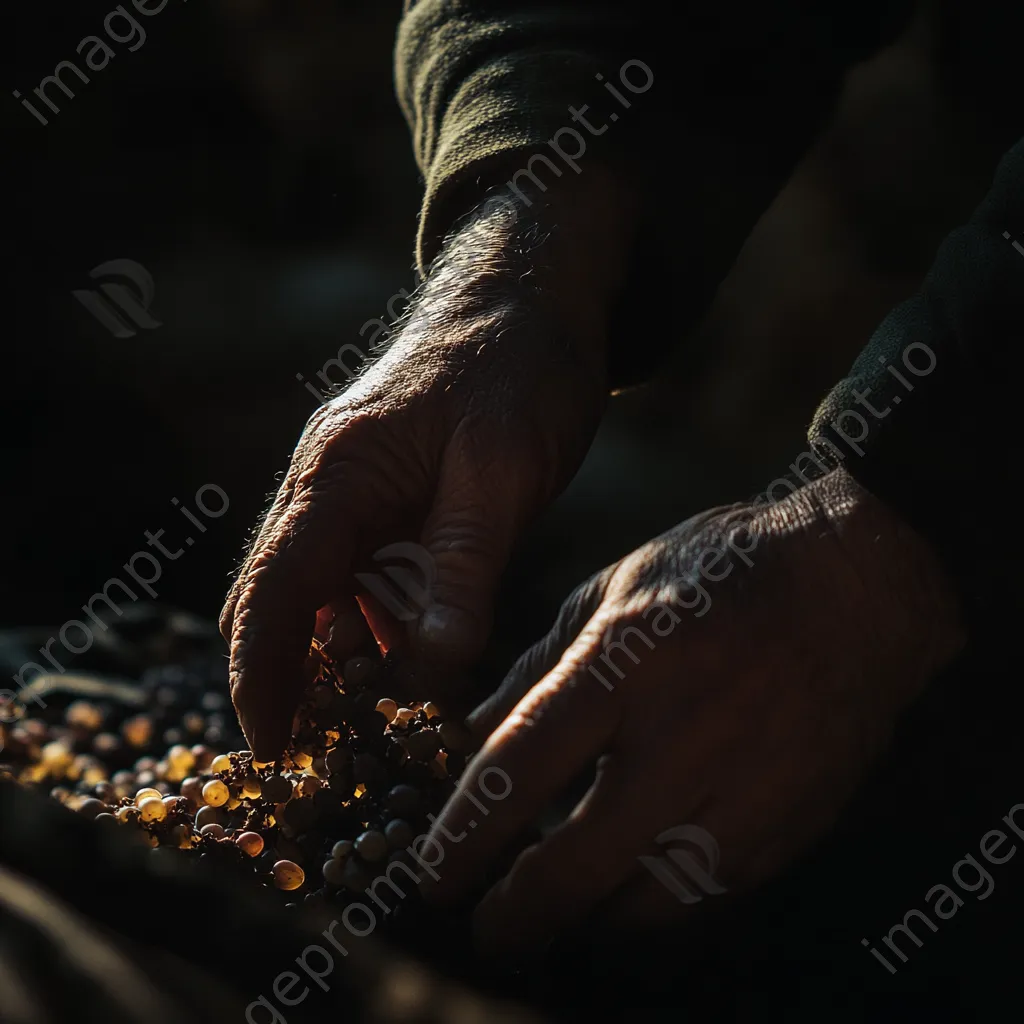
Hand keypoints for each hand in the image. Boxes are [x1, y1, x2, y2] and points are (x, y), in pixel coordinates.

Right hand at [220, 171, 636, 760]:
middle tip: (314, 760)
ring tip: (366, 732)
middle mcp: (330, 486)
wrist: (529, 296)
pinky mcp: (393, 498)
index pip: (274, 589)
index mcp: (337, 474)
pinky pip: (367, 577)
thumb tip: (432, 669)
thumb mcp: (501, 467)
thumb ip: (462, 565)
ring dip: (336, 662)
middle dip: (285, 678)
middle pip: (281, 599)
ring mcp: (358, 492)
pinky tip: (407, 669)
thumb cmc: (515, 366)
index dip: (261, 673)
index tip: (270, 749)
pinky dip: (376, 629)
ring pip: (324, 595)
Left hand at [420, 467, 965, 955]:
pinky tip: (632, 885)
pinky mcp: (792, 819)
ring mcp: (747, 783)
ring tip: (559, 906)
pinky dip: (657, 902)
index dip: (467, 836)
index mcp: (626, 660)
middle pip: (580, 861)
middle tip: (489, 929)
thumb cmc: (720, 571)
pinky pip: (709, 894)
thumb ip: (540, 665)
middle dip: (520, 914)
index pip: (523, 767)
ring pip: (647, 901)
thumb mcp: (614, 586)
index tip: (434, 878)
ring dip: (589, 916)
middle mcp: (684, 731)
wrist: (856, 582)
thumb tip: (477, 735)